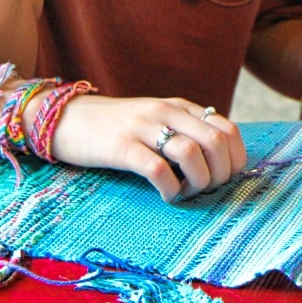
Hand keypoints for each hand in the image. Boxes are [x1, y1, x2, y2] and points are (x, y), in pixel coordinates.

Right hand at [45, 95, 247, 202]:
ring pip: (192, 152)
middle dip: (221, 173)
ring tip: (186, 192)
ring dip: (198, 181)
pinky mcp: (121, 147)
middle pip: (216, 142)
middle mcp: (166, 112)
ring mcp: (143, 127)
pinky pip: (157, 169)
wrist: (66, 118)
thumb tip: (218, 161)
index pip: (227, 129)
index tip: (225, 178)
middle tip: (207, 190)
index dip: (235, 159)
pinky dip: (170, 188)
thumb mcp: (156, 120)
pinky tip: (166, 195)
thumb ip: (184, 131)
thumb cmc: (115, 127)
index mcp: (179, 107)